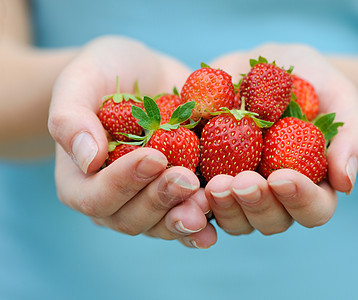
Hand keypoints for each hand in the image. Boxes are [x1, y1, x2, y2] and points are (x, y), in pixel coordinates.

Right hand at [48, 35, 215, 247]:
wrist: (146, 75)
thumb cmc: (106, 73)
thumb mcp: (81, 80)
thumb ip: (71, 118)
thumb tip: (88, 160)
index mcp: (80, 180)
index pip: (96, 196)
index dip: (124, 182)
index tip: (154, 156)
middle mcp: (114, 199)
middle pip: (131, 218)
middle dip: (160, 200)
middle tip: (187, 178)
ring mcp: (147, 201)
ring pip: (162, 225)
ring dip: (184, 217)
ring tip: (207, 201)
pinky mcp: (177, 196)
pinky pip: (186, 218)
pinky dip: (202, 223)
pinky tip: (217, 221)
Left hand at [205, 43, 357, 234]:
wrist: (264, 67)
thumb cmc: (309, 80)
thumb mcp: (337, 95)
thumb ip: (351, 136)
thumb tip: (346, 183)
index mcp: (311, 184)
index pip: (314, 209)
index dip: (300, 200)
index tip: (282, 177)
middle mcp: (276, 197)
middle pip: (271, 221)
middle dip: (256, 204)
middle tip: (242, 181)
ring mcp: (240, 193)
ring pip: (234, 219)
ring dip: (223, 207)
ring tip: (213, 183)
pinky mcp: (209, 179)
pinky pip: (199, 200)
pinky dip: (192, 198)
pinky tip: (183, 181)